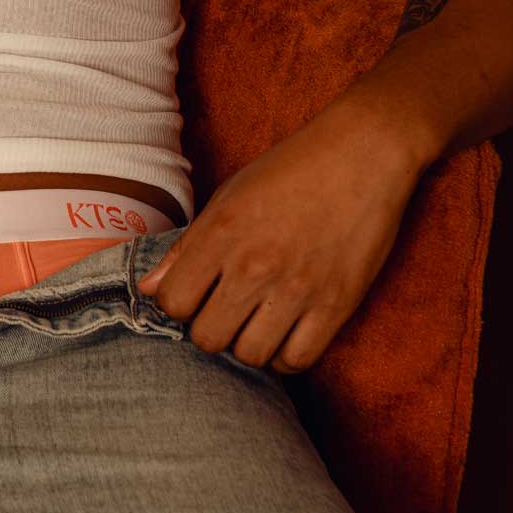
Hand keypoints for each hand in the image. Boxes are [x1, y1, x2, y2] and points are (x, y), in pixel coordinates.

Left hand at [136, 102, 423, 373]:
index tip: (195, 293)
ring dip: (248, 343)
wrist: (363, 153)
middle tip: (225, 311)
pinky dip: (286, 355)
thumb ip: (187, 246)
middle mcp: (255, 265)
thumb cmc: (290, 170)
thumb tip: (149, 289)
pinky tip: (285, 333)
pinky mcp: (337, 305)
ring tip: (256, 321)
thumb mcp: (229, 196)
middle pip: (208, 338)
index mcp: (221, 233)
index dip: (179, 303)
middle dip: (210, 328)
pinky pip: (298, 359)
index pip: (173, 302)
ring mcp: (297, 289)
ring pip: (251, 355)